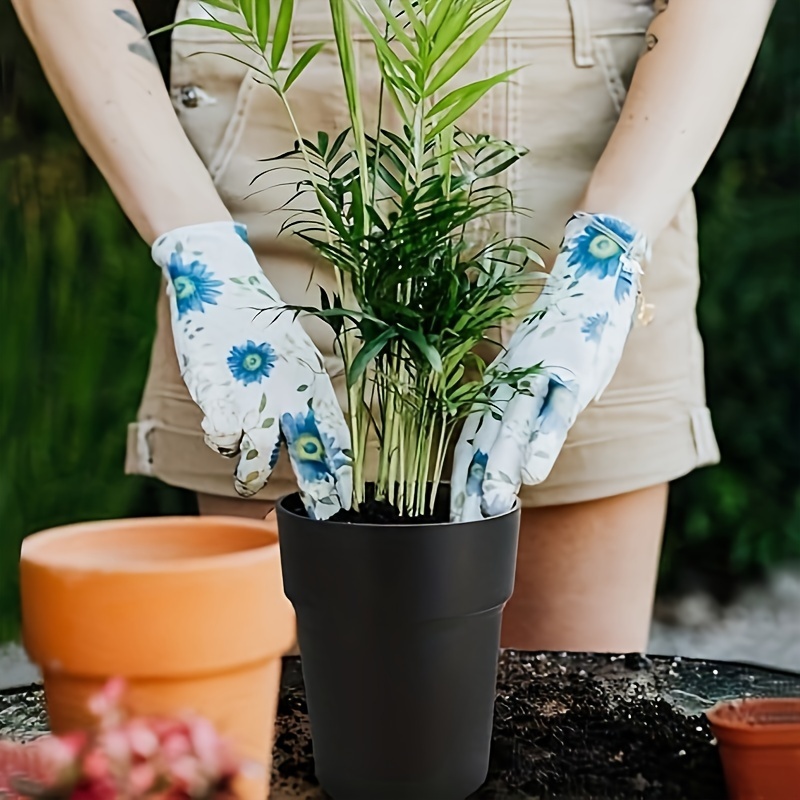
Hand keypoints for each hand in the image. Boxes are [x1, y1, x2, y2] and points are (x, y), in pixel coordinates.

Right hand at [152, 222, 350, 519]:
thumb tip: (317, 437)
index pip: (337, 442)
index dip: (342, 476)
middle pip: (309, 458)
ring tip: (249, 478)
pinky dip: (221, 439)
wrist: (220, 279)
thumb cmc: (260, 323)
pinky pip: (222, 437)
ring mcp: (253, 395)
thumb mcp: (296, 357)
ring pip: (258, 460)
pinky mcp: (216, 392)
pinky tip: (221, 429)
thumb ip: (305, 397)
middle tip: (321, 514)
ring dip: (252, 476)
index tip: (346, 504)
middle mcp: (289, 395)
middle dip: (317, 493)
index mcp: (314, 385)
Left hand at [450, 213, 647, 521]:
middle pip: (485, 442)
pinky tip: (533, 473)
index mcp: (501, 385)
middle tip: (460, 525)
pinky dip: (541, 443)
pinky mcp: (573, 373)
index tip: (454, 513)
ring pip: (513, 431)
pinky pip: (554, 414)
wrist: (593, 274)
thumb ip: (522, 401)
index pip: (473, 438)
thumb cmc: (565, 329)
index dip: (462, 476)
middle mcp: (513, 383)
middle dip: (473, 486)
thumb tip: (512, 442)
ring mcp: (542, 378)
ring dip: (500, 472)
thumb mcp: (536, 367)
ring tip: (488, 509)